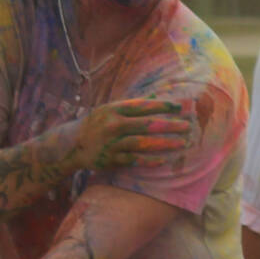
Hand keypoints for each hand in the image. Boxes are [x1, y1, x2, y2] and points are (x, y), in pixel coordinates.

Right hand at [69, 98, 191, 170]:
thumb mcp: (110, 110)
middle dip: (169, 125)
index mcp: (114, 110)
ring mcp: (112, 143)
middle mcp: (113, 125)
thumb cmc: (97, 124)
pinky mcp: (110, 159)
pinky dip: (149, 160)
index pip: (142, 106)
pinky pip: (134, 160)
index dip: (162, 106)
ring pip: (142, 143)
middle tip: (187, 126)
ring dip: (164, 143)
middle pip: (146, 125)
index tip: (179, 107)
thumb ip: (132, 106)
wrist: (72, 144)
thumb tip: (157, 98)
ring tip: (182, 143)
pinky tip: (163, 160)